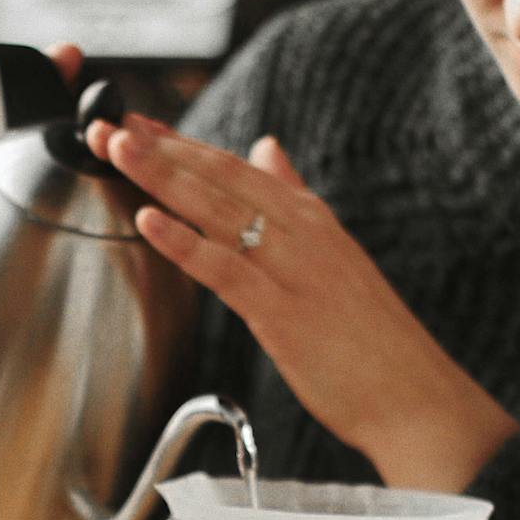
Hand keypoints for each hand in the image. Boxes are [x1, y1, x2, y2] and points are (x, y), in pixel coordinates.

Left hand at [86, 116, 517, 492]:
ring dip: (160, 177)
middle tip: (105, 125)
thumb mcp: (333, 253)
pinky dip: (183, 241)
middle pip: (218, 177)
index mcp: (310, 217)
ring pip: (216, 210)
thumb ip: (294, 198)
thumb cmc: (370, 339)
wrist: (414, 396)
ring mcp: (292, 268)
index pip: (233, 167)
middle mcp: (300, 232)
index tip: (135, 122)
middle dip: (157, 149)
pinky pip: (224, 268)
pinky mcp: (282, 312)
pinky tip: (148, 219)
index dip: (180, 143)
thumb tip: (266, 149)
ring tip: (114, 150)